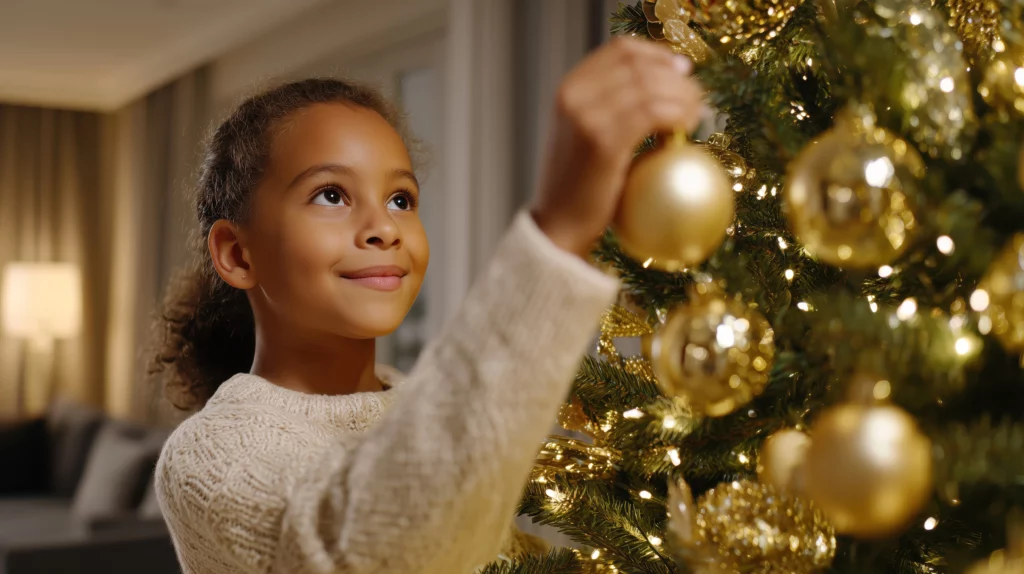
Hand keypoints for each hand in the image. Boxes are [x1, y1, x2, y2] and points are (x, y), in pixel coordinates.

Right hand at [529, 37, 704, 257]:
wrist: (559, 225)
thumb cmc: (582, 186)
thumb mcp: (587, 136)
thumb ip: (613, 108)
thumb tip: (665, 85)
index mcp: (569, 88)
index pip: (621, 49)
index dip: (658, 55)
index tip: (682, 71)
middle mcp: (573, 95)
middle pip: (639, 65)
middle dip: (676, 77)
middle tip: (698, 97)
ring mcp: (586, 116)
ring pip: (650, 86)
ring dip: (683, 96)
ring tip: (697, 115)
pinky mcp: (603, 141)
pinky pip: (652, 113)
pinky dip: (678, 114)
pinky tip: (688, 126)